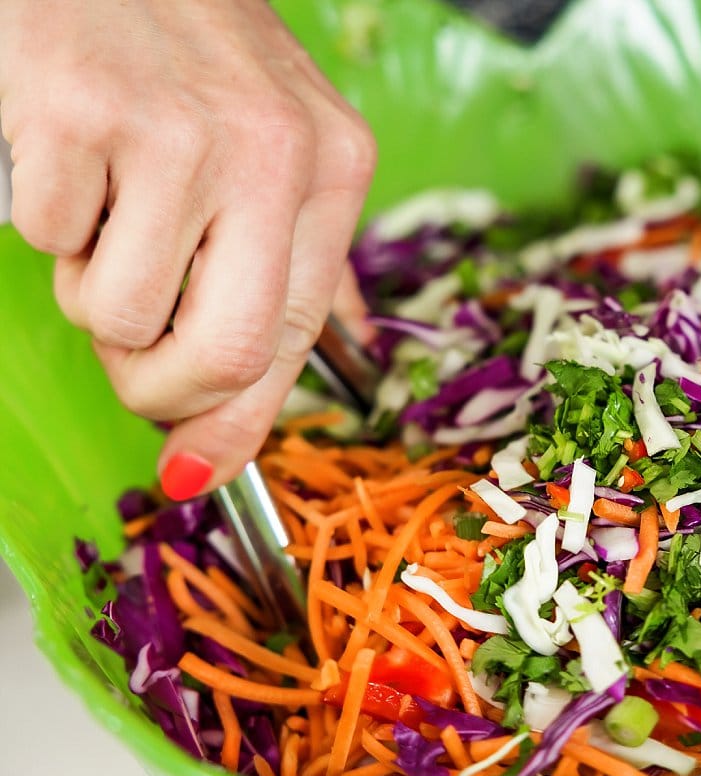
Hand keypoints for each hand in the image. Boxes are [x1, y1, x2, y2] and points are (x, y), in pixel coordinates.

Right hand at [0, 0, 376, 499]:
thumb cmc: (197, 55)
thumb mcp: (285, 149)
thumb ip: (293, 266)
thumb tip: (271, 400)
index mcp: (332, 171)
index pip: (297, 338)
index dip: (239, 422)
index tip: (195, 472)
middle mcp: (274, 154)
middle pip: (221, 357)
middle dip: (160, 388)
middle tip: (137, 353)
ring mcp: (178, 132)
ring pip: (117, 313)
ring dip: (93, 287)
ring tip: (111, 207)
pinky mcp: (79, 112)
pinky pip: (44, 239)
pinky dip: (47, 218)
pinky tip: (75, 154)